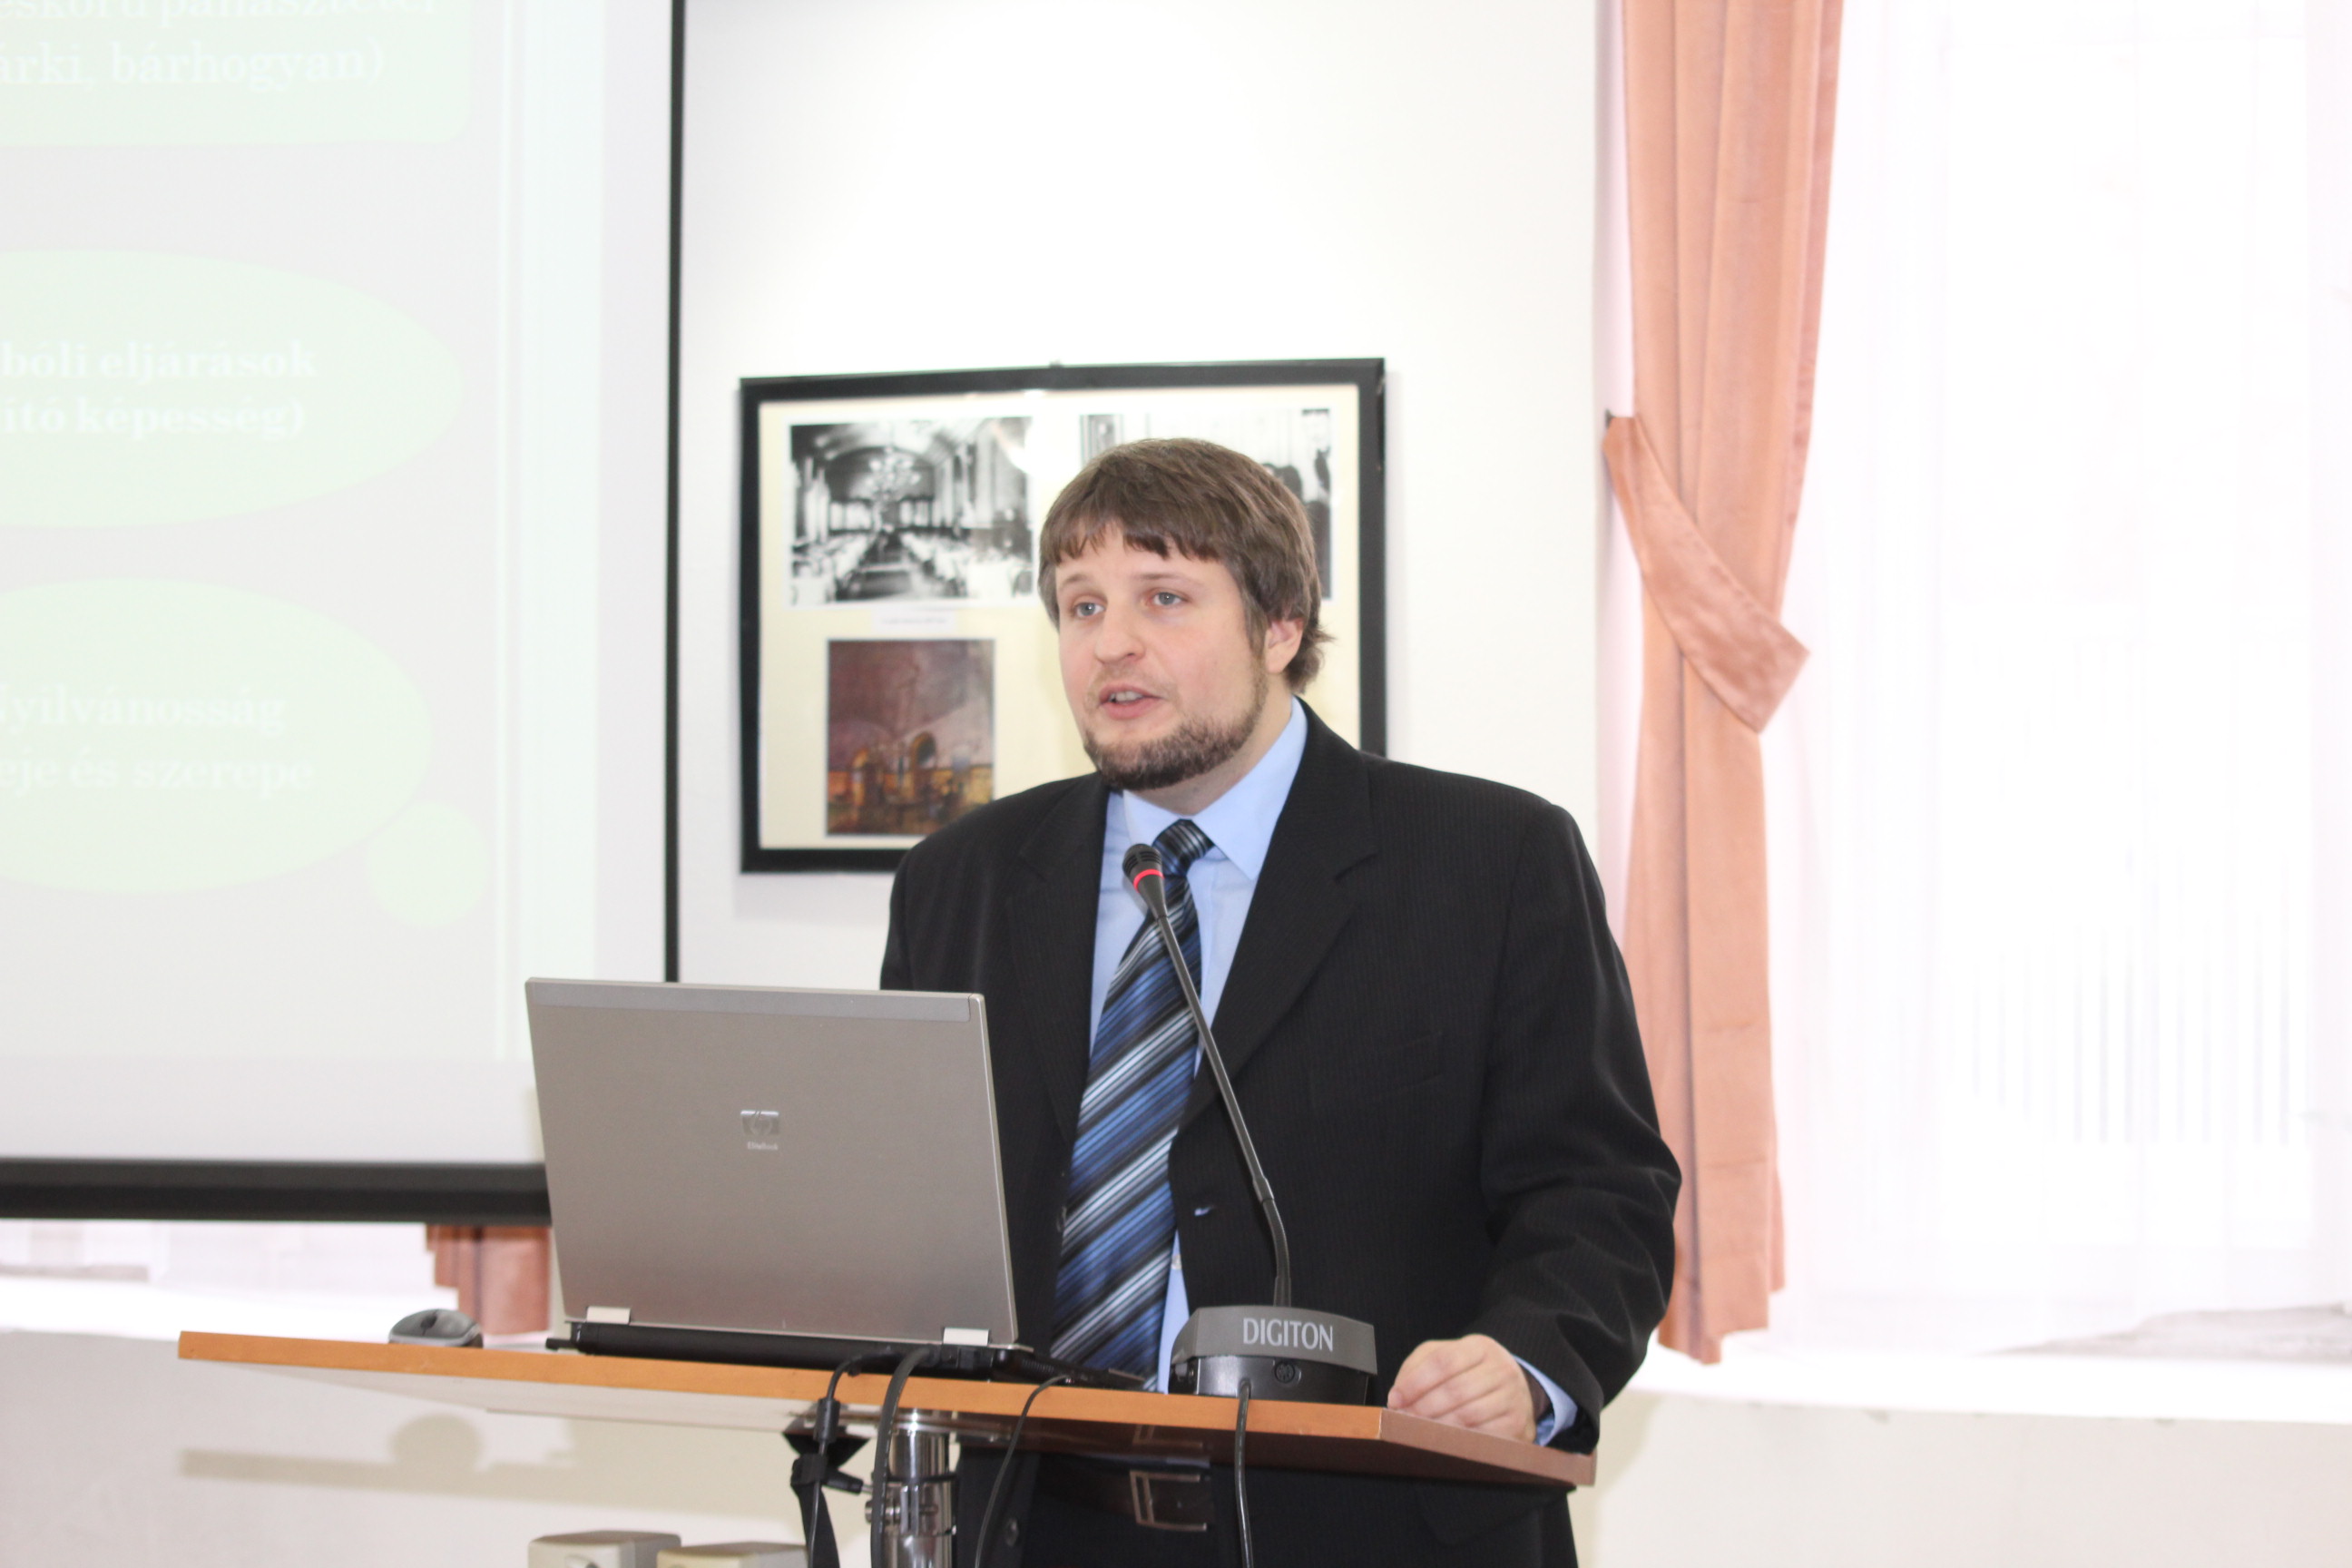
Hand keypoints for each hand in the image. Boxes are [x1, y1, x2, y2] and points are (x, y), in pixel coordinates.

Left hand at [1385, 1333, 1542, 1442]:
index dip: (1415, 1382)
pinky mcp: (1517, 1424)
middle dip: (1423, 1408)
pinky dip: (1458, 1441)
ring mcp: (1513, 1397)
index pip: (1444, 1361)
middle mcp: (1502, 1369)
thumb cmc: (1469, 1373)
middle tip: (1403, 1420)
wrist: (1512, 1391)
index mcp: (1481, 1347)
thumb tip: (1398, 1395)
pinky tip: (1443, 1441)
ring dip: (1437, 1427)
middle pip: (1455, 1390)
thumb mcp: (1444, 1357)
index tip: (1395, 1399)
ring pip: (1468, 1415)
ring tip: (1417, 1432)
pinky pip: (1483, 1436)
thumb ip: (1417, 1367)